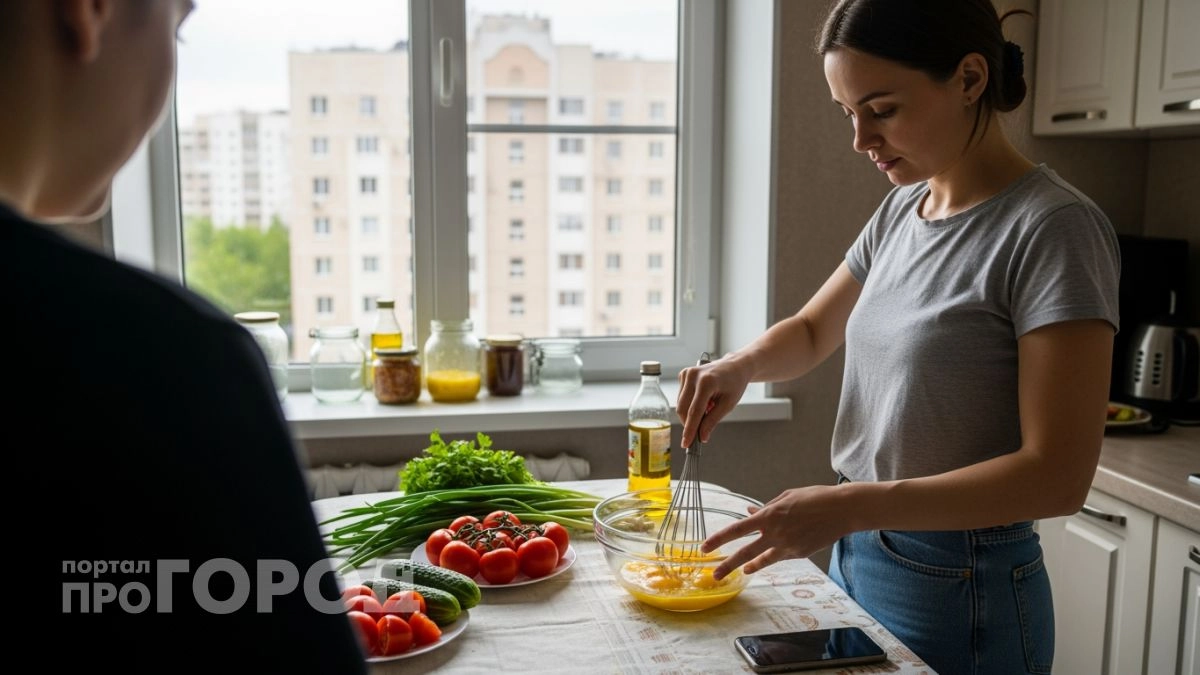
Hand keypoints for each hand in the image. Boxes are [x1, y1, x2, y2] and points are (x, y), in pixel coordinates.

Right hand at [676, 357, 750, 446]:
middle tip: (700, 432)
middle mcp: (693, 376)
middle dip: (689, 423)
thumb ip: (712, 421)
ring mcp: (686, 374)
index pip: (694, 411)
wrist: (735, 366)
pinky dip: (691, 405)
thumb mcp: (728, 405)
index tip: (686, 443)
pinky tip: (704, 400)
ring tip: (709, 407)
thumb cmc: (734, 384)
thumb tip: (701, 436)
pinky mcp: (683, 375)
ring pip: (680, 404)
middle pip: (683, 409)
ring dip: (692, 413)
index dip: (689, 430)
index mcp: (706, 382)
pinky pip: (682, 398)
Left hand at [700, 485, 849, 579]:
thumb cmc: (813, 498)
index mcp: (769, 516)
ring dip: (750, 566)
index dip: (719, 539)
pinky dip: (776, 553)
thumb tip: (749, 511)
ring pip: (763, 561)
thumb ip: (766, 507)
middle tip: (714, 574)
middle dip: (727, 565)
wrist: (842, 510)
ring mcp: (788, 547)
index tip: (705, 547)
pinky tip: (775, 551)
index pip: (737, 530)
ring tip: (742, 571)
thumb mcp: (786, 497)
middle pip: (745, 553)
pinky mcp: (800, 554)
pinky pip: (782, 555)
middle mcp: (776, 534)